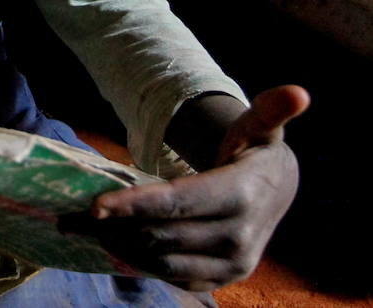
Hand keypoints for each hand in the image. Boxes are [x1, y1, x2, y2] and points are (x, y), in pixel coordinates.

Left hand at [70, 85, 308, 290]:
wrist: (275, 193)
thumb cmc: (253, 152)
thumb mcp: (259, 128)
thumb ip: (270, 110)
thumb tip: (297, 93)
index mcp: (242, 197)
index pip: (178, 203)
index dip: (135, 205)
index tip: (94, 205)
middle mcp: (239, 239)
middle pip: (162, 234)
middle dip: (117, 226)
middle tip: (75, 216)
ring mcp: (230, 266)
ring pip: (162, 260)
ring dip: (121, 245)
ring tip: (86, 228)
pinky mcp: (219, 280)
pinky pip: (171, 276)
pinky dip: (139, 263)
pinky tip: (115, 244)